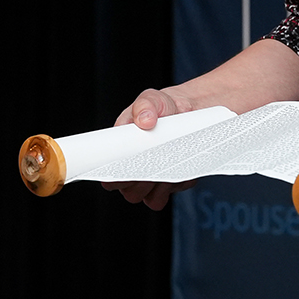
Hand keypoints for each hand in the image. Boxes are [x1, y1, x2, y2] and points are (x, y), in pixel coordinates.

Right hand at [102, 86, 197, 210]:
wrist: (190, 114)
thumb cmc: (164, 108)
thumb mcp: (153, 100)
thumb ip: (146, 106)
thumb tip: (145, 120)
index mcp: (120, 148)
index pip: (108, 173)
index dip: (116, 175)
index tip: (132, 166)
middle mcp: (132, 167)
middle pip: (127, 190)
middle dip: (141, 181)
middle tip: (156, 161)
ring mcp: (149, 179)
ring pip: (145, 197)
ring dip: (157, 186)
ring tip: (169, 163)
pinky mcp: (167, 187)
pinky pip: (163, 198)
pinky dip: (173, 187)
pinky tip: (179, 170)